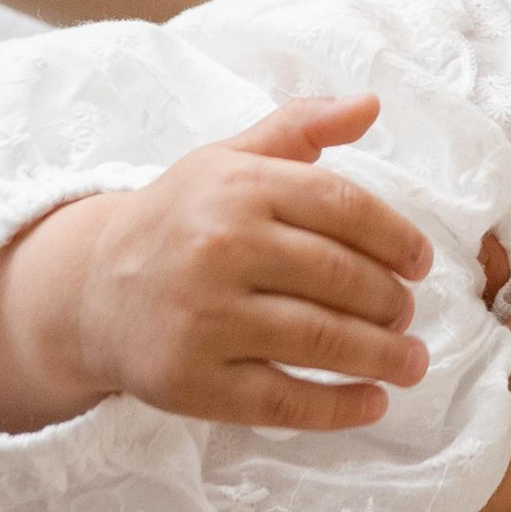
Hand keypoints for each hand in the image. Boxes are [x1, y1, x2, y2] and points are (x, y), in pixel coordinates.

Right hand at [0, 95, 435, 436]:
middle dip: (390, 302)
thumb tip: (370, 104)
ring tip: (412, 361)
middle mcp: (222, 249)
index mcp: (239, 188)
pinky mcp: (193, 381)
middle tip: (407, 314)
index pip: (343, 208)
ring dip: (381, 356)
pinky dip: (338, 407)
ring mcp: (206, 319)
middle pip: (339, 278)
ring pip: (320, 340)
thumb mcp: (230, 160)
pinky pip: (282, 400)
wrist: (90, 288)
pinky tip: (373, 403)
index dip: (396, 237)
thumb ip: (300, 127)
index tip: (421, 262)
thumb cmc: (179, 219)